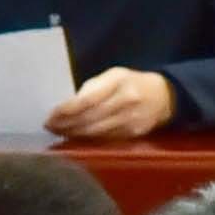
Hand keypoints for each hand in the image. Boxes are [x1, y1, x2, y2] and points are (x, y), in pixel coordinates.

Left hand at [47, 68, 177, 140]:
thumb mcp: (114, 75)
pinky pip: (105, 139)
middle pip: (89, 119)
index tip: (50, 116)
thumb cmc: (132, 83)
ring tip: (59, 132)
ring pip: (95, 132)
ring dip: (73, 134)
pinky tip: (77, 136)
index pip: (87, 99)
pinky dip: (87, 139)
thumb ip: (92, 88)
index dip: (66, 110)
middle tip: (49, 126)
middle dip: (66, 124)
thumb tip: (68, 106)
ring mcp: (131, 120)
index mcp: (119, 82)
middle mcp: (126, 101)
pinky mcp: (133, 134)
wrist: (165, 97)